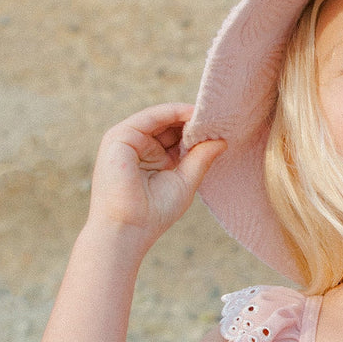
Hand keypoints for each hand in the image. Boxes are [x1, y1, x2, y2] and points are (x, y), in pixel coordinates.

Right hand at [87, 103, 225, 248]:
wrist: (126, 229)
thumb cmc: (153, 214)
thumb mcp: (185, 182)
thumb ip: (200, 159)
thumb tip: (222, 141)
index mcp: (151, 159)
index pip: (175, 138)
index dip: (196, 132)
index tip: (222, 127)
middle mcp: (138, 147)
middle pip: (169, 126)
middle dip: (193, 121)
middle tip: (221, 115)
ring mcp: (127, 140)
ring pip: (160, 118)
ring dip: (185, 114)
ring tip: (211, 112)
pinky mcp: (119, 136)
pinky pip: (150, 117)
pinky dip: (171, 112)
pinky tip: (192, 113)